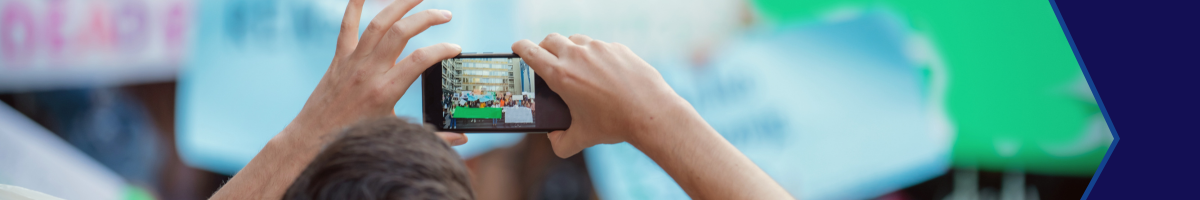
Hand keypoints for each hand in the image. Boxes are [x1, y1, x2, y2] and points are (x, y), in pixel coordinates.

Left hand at [286, 0, 463, 144]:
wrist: (314, 139)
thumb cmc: (357, 139)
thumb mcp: (397, 134)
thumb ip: (434, 137)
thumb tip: (463, 140)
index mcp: (387, 91)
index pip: (421, 60)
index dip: (443, 50)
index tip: (456, 48)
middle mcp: (369, 71)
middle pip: (401, 32)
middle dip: (427, 18)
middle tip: (446, 14)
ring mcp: (353, 61)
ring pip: (378, 24)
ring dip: (400, 4)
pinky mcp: (339, 58)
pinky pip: (347, 26)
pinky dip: (355, 5)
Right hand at [513, 33, 690, 157]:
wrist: (651, 112)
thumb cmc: (614, 124)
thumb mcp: (582, 138)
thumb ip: (561, 142)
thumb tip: (555, 139)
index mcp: (561, 74)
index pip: (530, 52)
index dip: (520, 47)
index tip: (517, 47)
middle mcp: (577, 56)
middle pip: (550, 40)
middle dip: (543, 47)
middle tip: (544, 59)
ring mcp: (599, 49)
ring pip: (576, 40)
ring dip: (570, 49)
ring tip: (575, 66)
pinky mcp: (618, 48)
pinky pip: (600, 47)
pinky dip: (595, 56)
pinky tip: (603, 73)